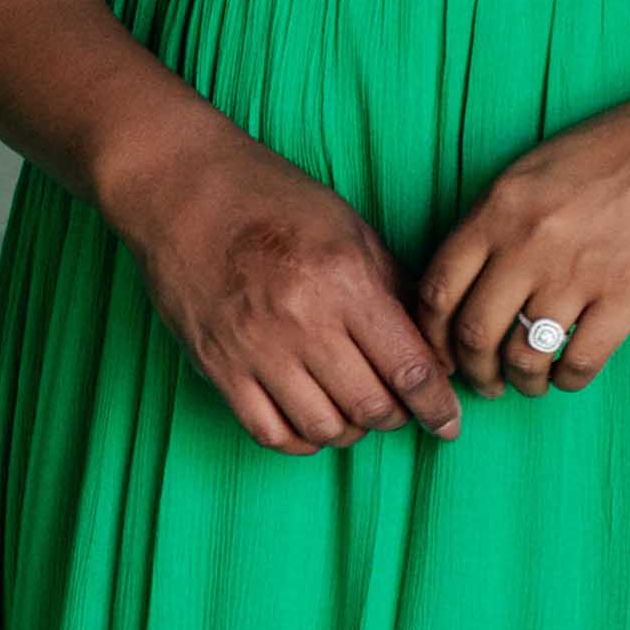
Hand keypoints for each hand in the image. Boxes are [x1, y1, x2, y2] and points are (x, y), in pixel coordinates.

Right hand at [106, 114, 454, 456]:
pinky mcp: (217, 367)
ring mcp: (254, 349)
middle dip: (397, 417)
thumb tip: (435, 353)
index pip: (410, 368)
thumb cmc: (272, 199)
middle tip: (401, 407)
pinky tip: (311, 420)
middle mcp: (301, 321)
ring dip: (350, 430)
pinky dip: (300, 440)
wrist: (181, 189)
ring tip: (353, 410)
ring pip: (323, 429)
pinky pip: (269, 433)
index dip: (437, 406)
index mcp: (344, 280)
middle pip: (370, 407)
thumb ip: (395, 290)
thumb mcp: (351, 229)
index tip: (448, 422)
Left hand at [416, 67, 629, 398]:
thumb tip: (475, 272)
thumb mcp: (546, 163)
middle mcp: (531, 241)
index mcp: (503, 204)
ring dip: (520, 381)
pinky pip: (579, 361)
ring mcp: (580, 271)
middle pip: (473, 332)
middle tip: (481, 382)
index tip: (443, 351)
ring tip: (528, 383)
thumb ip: (504, 215)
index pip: (438, 287)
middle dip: (471, 370)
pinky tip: (571, 374)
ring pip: (522, 356)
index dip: (432, 333)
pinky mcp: (629, 296)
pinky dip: (568, 379)